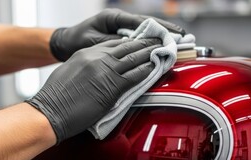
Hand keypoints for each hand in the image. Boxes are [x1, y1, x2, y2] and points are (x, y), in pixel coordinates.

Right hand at [27, 38, 159, 142]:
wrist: (50, 112)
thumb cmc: (54, 98)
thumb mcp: (68, 72)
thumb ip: (84, 67)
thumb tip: (94, 70)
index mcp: (85, 53)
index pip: (113, 44)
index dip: (129, 42)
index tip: (139, 42)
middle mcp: (96, 58)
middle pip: (126, 47)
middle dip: (144, 44)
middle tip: (157, 41)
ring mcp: (105, 71)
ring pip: (134, 58)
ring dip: (150, 54)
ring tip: (162, 51)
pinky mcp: (112, 87)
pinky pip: (135, 76)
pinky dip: (148, 71)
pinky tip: (156, 68)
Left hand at [49, 8, 184, 60]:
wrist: (66, 43)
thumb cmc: (77, 40)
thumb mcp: (94, 42)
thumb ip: (114, 44)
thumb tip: (134, 46)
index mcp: (114, 17)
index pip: (142, 22)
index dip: (160, 28)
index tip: (174, 34)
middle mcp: (120, 21)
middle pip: (148, 25)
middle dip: (166, 32)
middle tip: (184, 38)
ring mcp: (120, 29)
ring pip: (145, 32)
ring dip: (161, 38)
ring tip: (179, 43)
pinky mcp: (120, 38)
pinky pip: (138, 40)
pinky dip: (149, 45)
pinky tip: (160, 50)